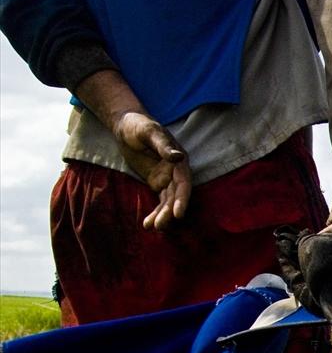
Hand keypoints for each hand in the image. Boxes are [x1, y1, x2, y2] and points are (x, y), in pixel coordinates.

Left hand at [112, 112, 191, 229]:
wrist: (126, 127)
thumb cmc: (139, 125)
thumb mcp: (149, 132)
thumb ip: (163, 145)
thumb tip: (179, 157)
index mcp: (179, 160)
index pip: (183, 183)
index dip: (182, 199)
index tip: (177, 214)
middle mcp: (177, 172)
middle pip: (176, 196)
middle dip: (169, 212)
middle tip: (160, 225)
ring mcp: (167, 179)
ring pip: (167, 201)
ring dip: (162, 215)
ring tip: (151, 227)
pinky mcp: (157, 183)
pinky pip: (159, 201)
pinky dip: (155, 212)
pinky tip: (148, 223)